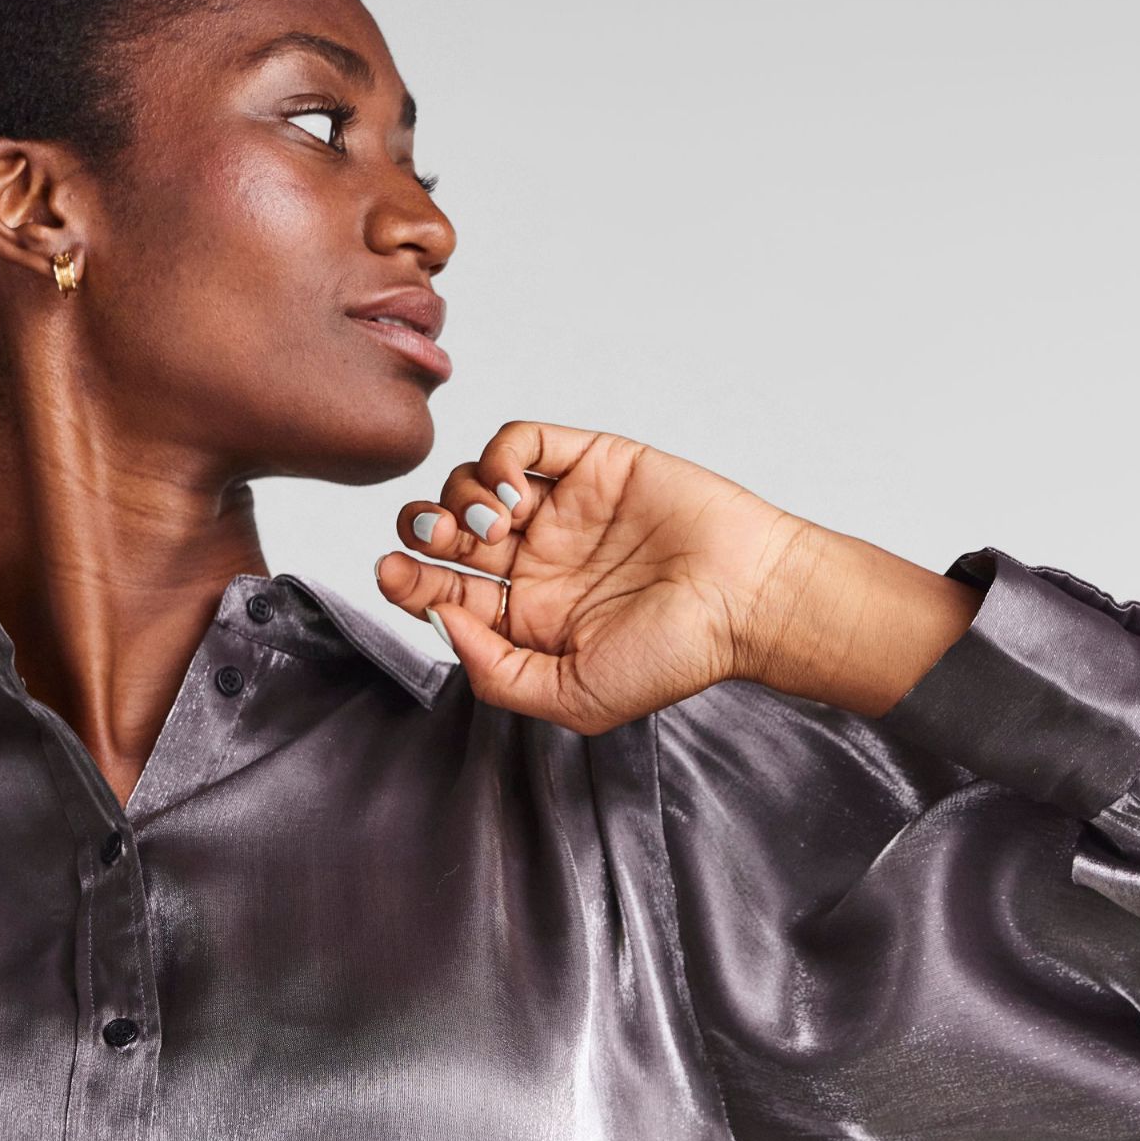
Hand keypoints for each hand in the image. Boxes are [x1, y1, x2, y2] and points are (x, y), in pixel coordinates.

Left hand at [374, 420, 809, 733]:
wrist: (747, 599)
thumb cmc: (676, 655)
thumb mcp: (574, 698)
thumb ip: (495, 673)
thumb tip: (440, 618)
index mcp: (527, 620)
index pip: (443, 593)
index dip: (407, 581)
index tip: (392, 574)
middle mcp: (537, 563)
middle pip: (445, 535)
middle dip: (420, 532)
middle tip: (431, 539)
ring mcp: (561, 510)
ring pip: (470, 483)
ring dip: (459, 496)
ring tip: (493, 524)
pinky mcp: (589, 463)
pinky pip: (520, 443)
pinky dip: (498, 458)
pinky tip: (513, 492)